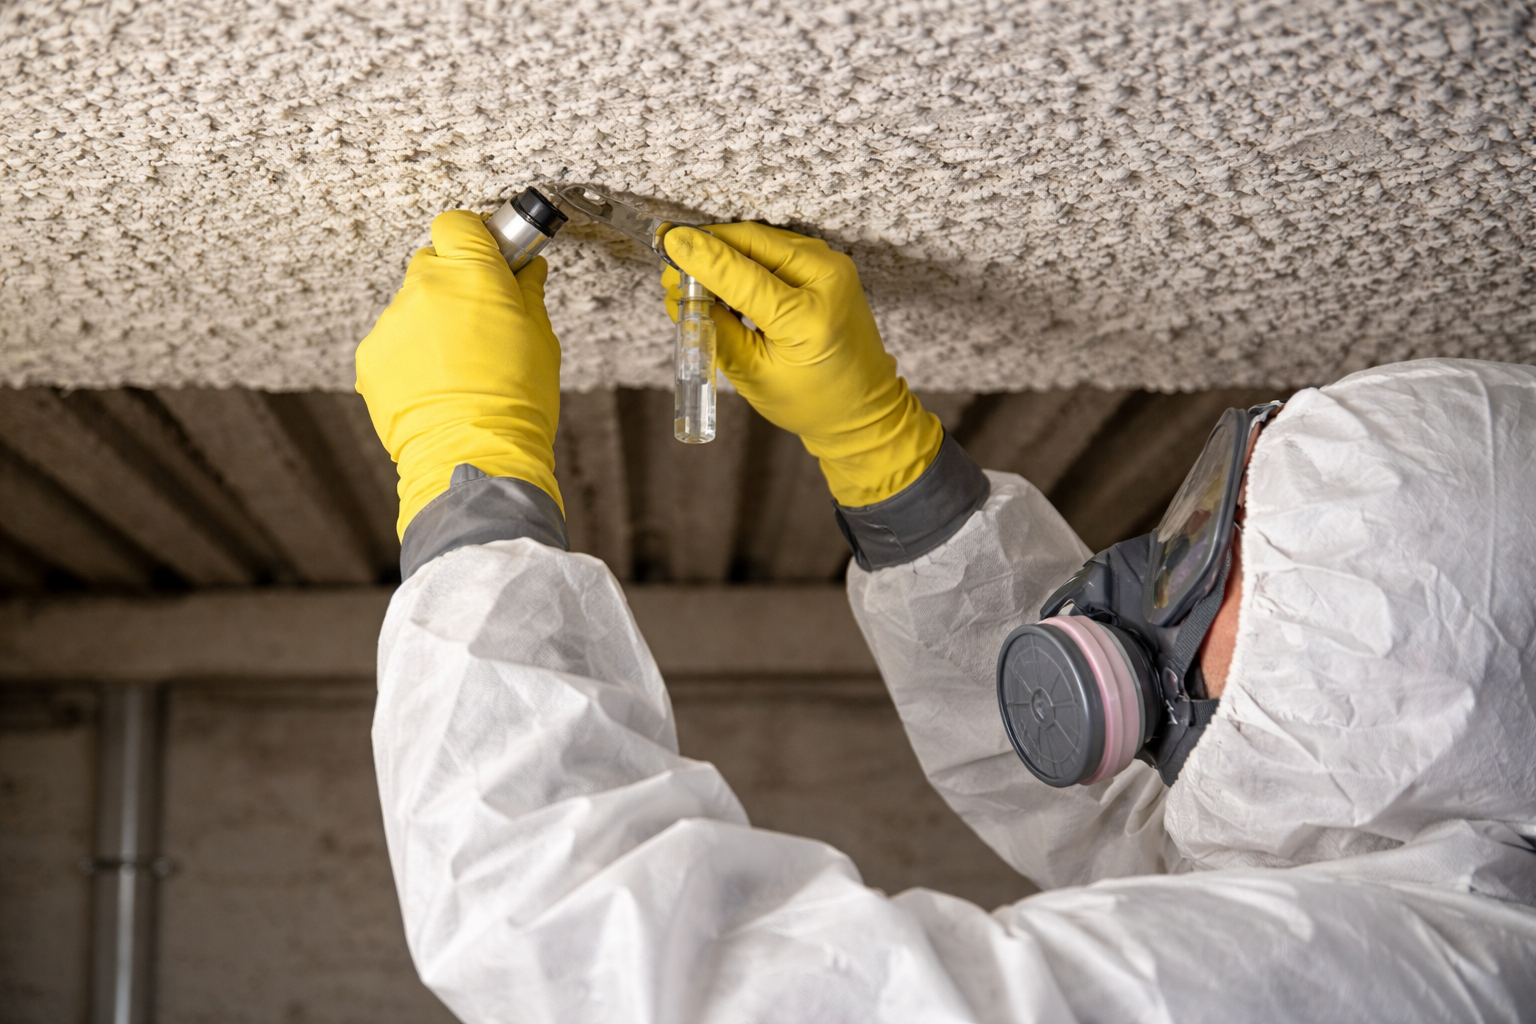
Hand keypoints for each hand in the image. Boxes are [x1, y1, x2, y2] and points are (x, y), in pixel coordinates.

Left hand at [356, 210, 561, 537]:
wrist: (473, 456)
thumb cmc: (517, 400)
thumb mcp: (541, 340)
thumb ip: (527, 295)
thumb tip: (527, 270)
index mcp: (473, 274)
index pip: (458, 223)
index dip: (473, 238)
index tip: (489, 258)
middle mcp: (425, 286)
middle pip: (432, 264)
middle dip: (454, 284)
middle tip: (481, 322)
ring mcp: (393, 321)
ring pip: (412, 306)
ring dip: (431, 324)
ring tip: (458, 369)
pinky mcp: (371, 354)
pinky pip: (394, 341)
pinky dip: (411, 356)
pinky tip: (436, 387)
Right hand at [662, 223, 940, 506]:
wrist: (863, 409)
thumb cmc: (812, 402)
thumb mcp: (753, 374)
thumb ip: (714, 329)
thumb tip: (678, 295)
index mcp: (809, 317)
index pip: (742, 273)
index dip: (699, 256)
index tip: (666, 242)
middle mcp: (826, 280)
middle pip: (751, 241)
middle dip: (706, 248)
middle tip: (672, 265)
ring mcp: (831, 266)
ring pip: (761, 240)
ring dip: (724, 252)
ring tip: (693, 279)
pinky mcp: (828, 265)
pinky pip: (775, 248)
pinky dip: (745, 257)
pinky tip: (725, 281)